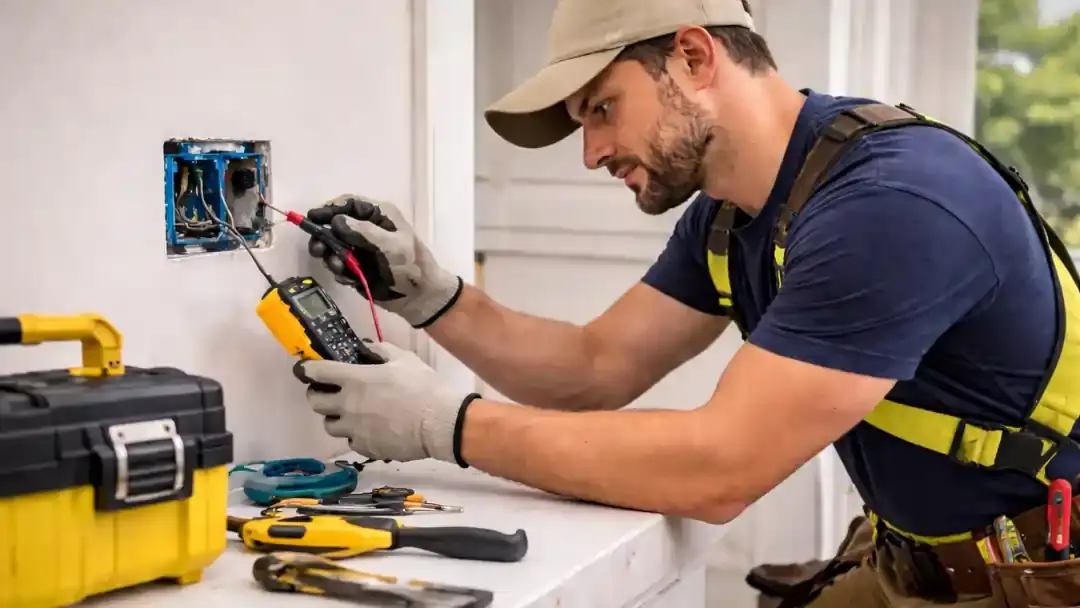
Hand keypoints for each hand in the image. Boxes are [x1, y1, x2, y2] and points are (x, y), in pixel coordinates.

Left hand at [296, 341, 471, 463]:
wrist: (440, 423)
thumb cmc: (423, 386)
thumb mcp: (404, 359)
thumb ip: (380, 351)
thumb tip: (365, 348)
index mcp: (355, 380)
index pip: (317, 372)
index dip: (307, 370)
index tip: (305, 370)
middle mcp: (348, 405)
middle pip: (314, 402)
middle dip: (317, 395)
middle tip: (329, 393)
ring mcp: (354, 429)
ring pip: (329, 425)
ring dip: (335, 417)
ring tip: (349, 415)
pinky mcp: (365, 448)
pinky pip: (350, 440)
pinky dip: (355, 434)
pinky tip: (369, 430)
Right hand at [306, 194, 462, 327]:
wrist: (419, 297)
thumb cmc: (411, 267)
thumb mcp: (391, 246)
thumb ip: (364, 232)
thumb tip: (337, 221)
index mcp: (380, 215)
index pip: (350, 204)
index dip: (330, 209)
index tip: (313, 217)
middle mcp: (368, 228)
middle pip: (336, 224)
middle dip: (324, 235)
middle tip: (317, 248)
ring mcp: (361, 248)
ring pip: (334, 245)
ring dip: (330, 255)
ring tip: (336, 266)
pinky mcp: (357, 265)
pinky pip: (339, 263)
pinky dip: (339, 269)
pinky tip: (347, 276)